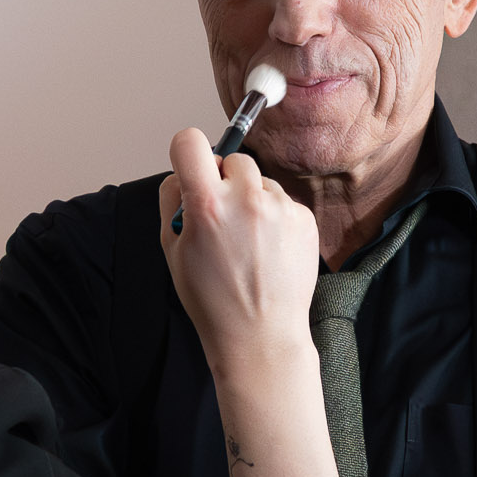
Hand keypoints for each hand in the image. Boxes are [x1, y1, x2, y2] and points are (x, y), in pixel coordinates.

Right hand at [157, 127, 320, 379]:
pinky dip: (275, 219)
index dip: (186, 152)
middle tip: (222, 218)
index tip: (191, 166)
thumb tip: (182, 173)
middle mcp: (246, 198)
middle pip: (233, 158)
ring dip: (252, 200)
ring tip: (248, 244)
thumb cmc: (213, 300)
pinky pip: (283, 202)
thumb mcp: (172, 251)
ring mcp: (280, 208)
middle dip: (225, 180)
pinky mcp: (304, 219)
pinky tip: (268, 251)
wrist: (260, 335)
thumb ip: (172, 201)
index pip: (190, 141)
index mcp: (207, 204)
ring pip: (261, 181)